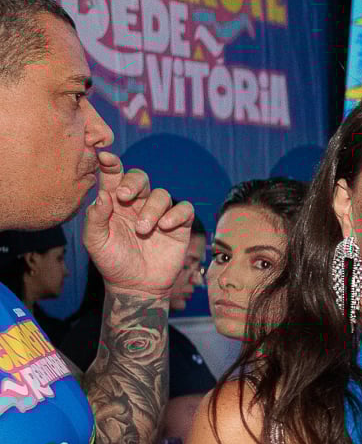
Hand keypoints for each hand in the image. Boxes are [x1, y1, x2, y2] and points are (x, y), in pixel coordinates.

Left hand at [82, 157, 193, 296]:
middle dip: (133, 183)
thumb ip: (95, 218)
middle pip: (140, 177)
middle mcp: (137, 204)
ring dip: (152, 209)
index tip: (105, 158)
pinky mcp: (179, 225)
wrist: (136, 286)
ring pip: (161, 195)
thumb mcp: (95, 242)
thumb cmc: (112, 262)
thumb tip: (103, 194)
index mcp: (114, 203)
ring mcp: (159, 213)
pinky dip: (176, 214)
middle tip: (124, 197)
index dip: (110, 164)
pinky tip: (165, 227)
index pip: (113, 176)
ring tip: (143, 230)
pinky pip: (184, 208)